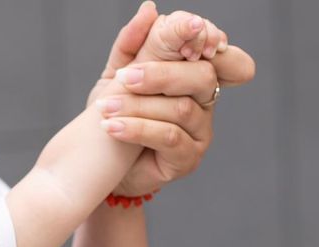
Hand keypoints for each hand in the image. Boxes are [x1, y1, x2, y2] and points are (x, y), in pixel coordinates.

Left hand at [89, 2, 255, 195]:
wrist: (98, 160)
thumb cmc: (116, 112)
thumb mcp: (118, 73)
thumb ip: (134, 43)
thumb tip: (149, 9)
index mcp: (193, 72)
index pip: (219, 50)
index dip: (209, 39)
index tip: (187, 35)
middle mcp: (204, 99)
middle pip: (202, 76)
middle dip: (161, 74)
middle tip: (125, 78)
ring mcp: (200, 130)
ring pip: (181, 109)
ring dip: (138, 105)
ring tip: (105, 108)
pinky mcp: (187, 158)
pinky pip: (169, 138)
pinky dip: (137, 128)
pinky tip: (111, 127)